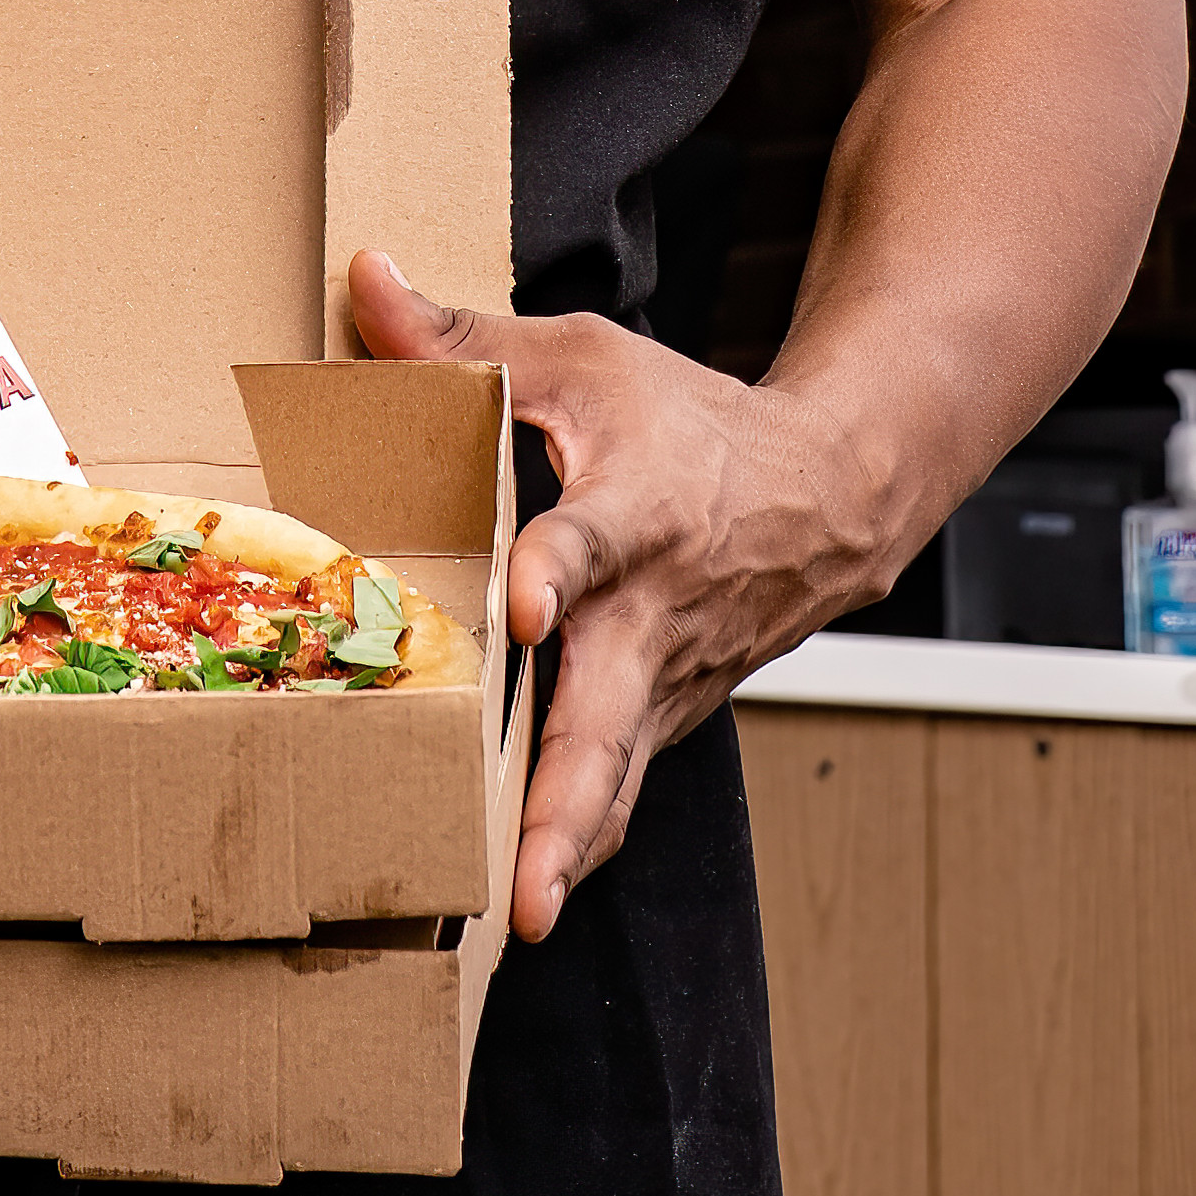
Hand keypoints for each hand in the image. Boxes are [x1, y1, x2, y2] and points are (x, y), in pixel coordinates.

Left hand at [349, 250, 895, 945]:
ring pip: (616, 776)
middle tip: (522, 871)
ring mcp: (662, 681)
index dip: (558, 566)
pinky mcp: (659, 718)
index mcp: (637, 507)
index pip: (593, 539)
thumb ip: (465, 338)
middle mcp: (651, 612)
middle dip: (564, 795)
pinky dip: (575, 839)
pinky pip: (615, 786)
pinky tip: (522, 895)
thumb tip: (365, 279)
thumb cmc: (689, 424)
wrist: (830, 497)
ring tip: (520, 916)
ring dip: (570, 845)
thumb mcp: (583, 358)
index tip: (526, 600)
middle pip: (606, 713)